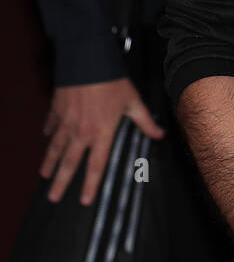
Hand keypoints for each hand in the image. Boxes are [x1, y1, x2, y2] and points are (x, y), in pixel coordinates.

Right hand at [41, 79, 165, 204]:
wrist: (88, 61)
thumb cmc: (113, 81)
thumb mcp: (133, 102)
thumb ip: (145, 121)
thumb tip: (159, 135)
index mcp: (101, 133)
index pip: (95, 166)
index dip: (90, 185)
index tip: (84, 200)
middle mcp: (81, 132)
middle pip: (69, 163)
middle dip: (61, 182)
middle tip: (54, 197)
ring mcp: (66, 121)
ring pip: (55, 148)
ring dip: (49, 163)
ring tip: (44, 175)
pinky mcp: (56, 110)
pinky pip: (51, 126)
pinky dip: (49, 133)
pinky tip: (46, 139)